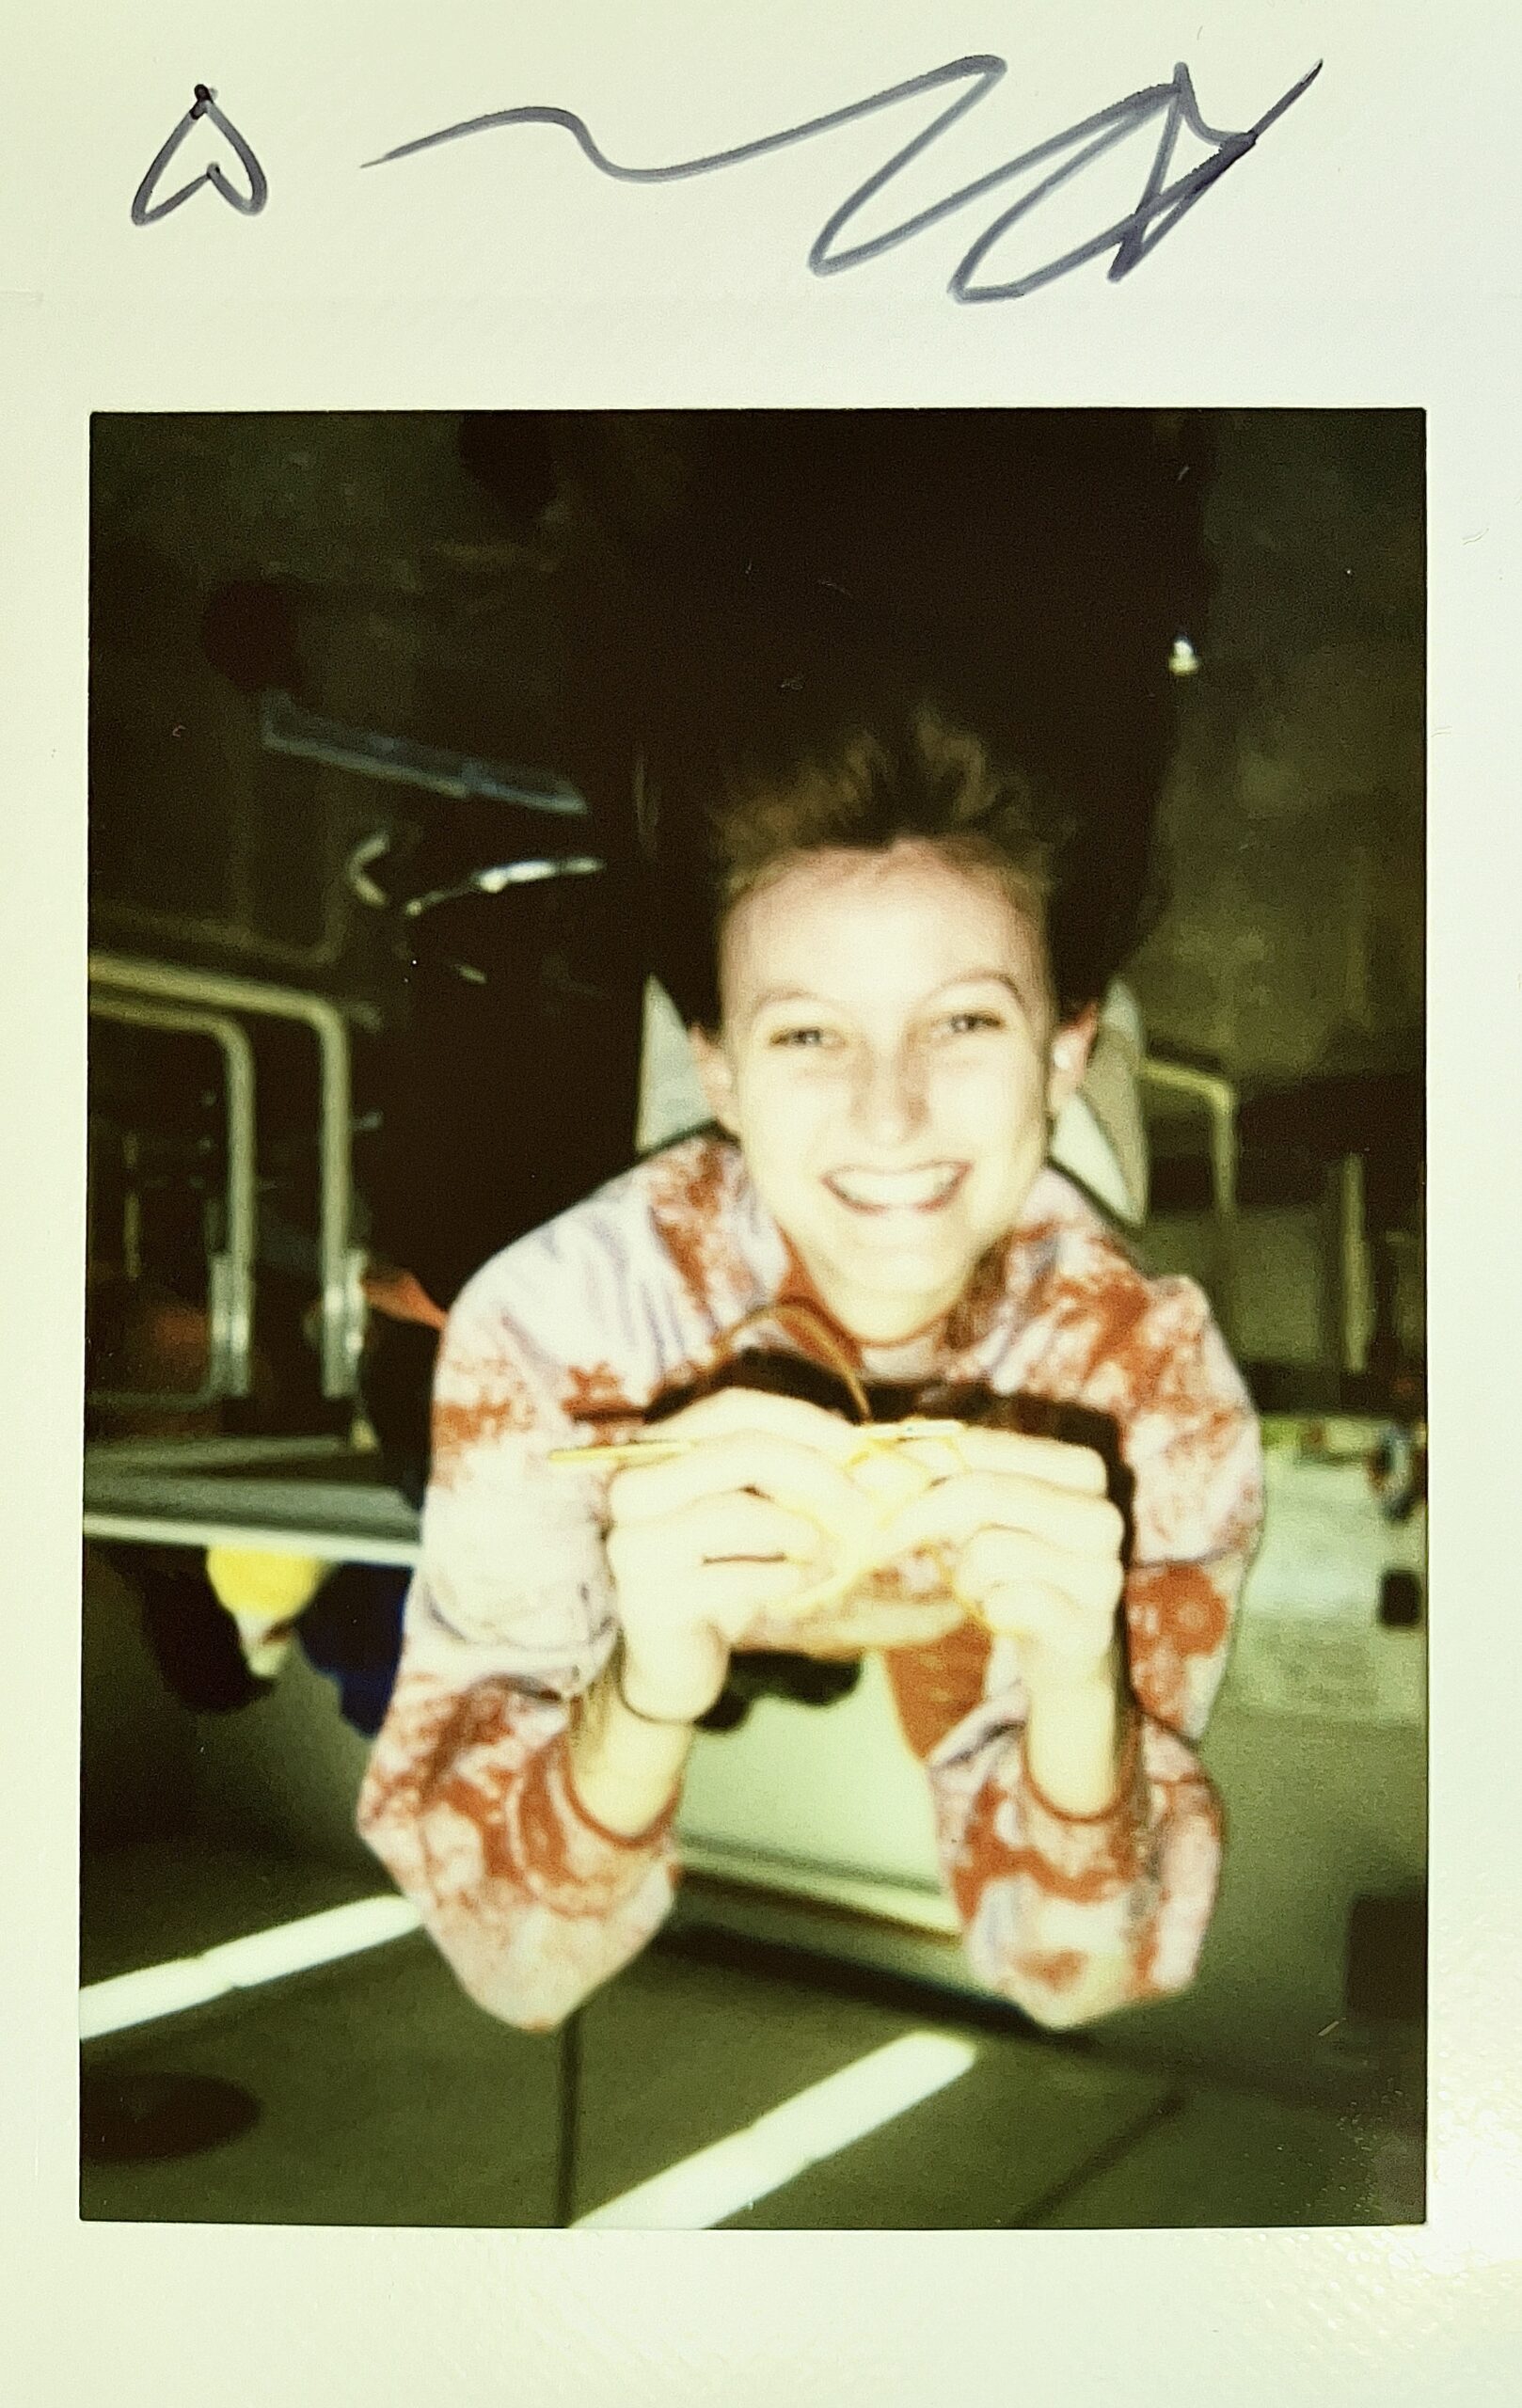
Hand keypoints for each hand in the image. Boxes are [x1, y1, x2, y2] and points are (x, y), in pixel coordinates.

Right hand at [604, 1385, 879, 1722]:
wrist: (676, 1661)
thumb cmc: (725, 1572)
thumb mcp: (761, 1514)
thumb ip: (800, 1478)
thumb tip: (871, 1447)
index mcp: (657, 1450)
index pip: (731, 1408)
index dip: (799, 1418)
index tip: (855, 1441)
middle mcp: (633, 1487)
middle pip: (737, 1450)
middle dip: (812, 1470)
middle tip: (859, 1502)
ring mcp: (634, 1545)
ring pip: (735, 1513)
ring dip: (801, 1533)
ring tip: (828, 1555)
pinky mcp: (650, 1601)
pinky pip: (736, 1576)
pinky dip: (786, 1579)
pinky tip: (803, 1584)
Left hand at [878, 1425, 1126, 1695]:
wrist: (1067, 1647)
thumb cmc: (1018, 1564)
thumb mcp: (990, 1511)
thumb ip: (950, 1475)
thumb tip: (872, 1451)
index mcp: (1080, 1467)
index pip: (982, 1446)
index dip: (917, 1462)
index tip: (866, 1480)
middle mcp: (1101, 1514)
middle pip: (983, 1493)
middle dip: (917, 1516)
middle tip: (875, 1540)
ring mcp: (1102, 1573)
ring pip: (989, 1552)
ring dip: (964, 1576)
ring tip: (979, 1588)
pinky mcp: (1087, 1626)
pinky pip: (1006, 1604)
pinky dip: (989, 1610)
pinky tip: (1002, 1614)